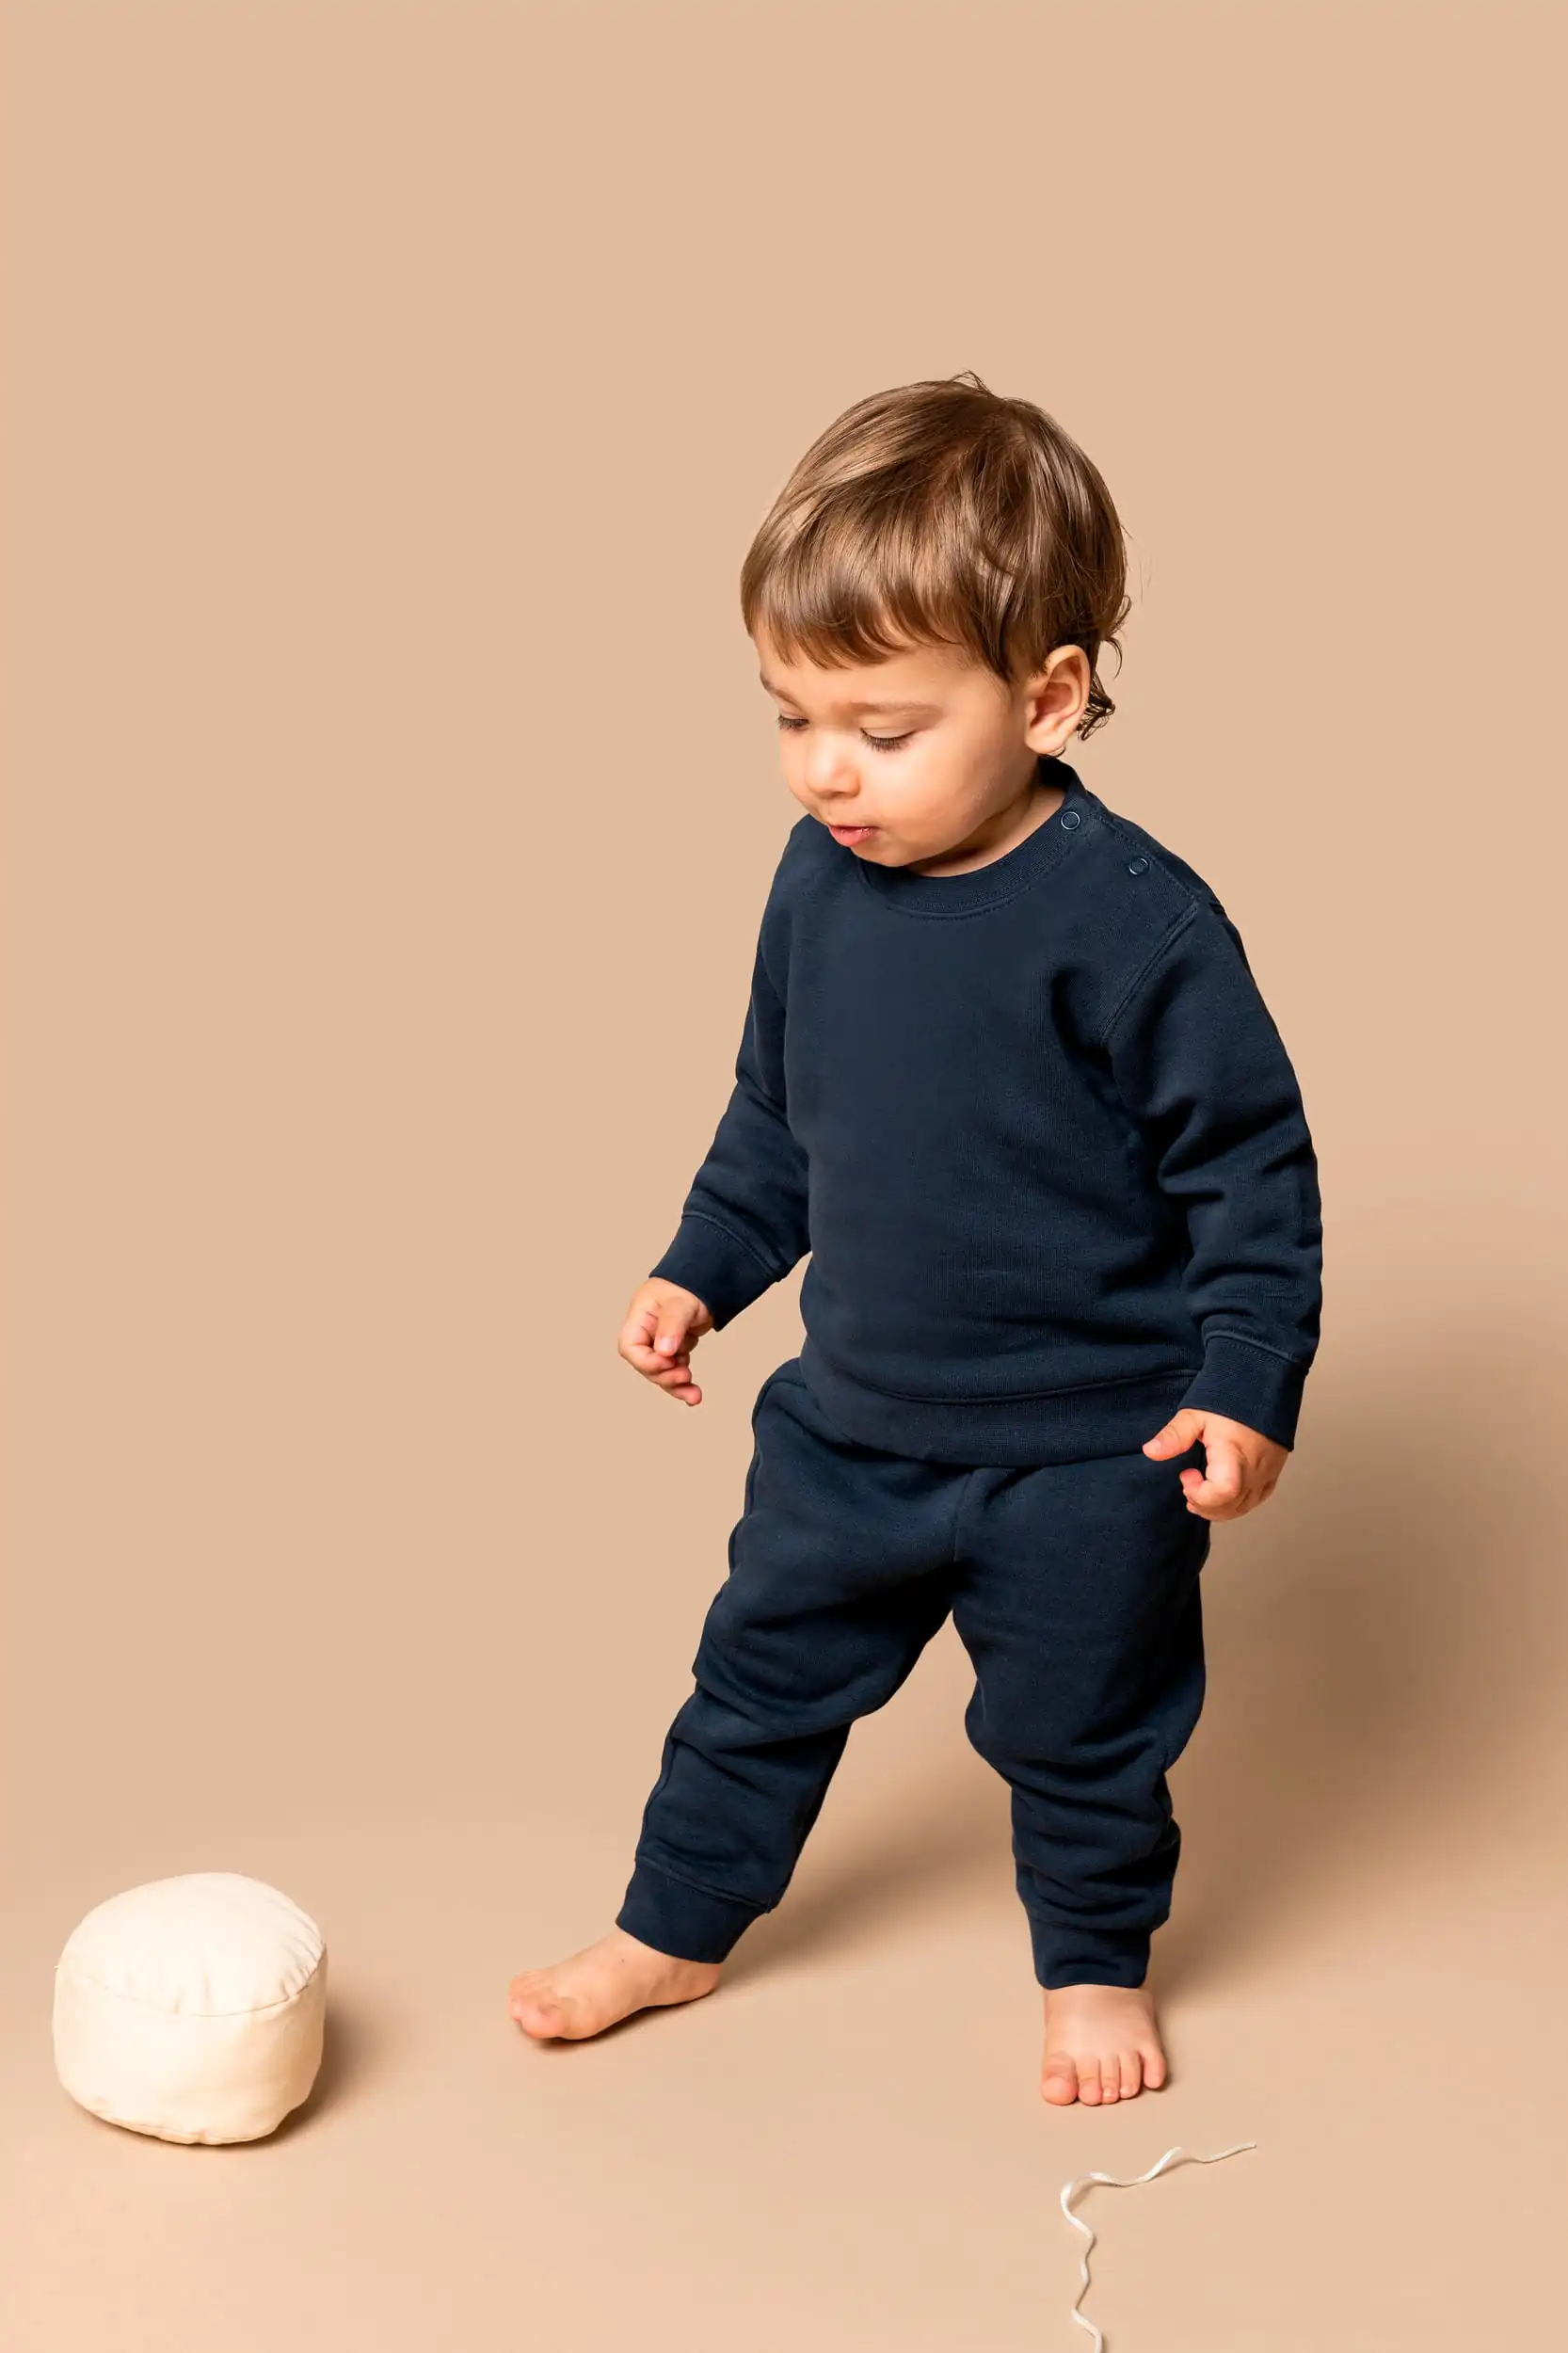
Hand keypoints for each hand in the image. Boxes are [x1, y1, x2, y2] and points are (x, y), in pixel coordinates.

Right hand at [619, 1279, 714, 1405]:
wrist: (706, 1282)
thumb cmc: (687, 1286)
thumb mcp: (680, 1303)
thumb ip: (672, 1325)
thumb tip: (664, 1351)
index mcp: (639, 1319)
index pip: (630, 1347)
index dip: (645, 1361)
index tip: (667, 1362)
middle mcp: (646, 1333)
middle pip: (646, 1365)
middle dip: (665, 1376)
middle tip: (685, 1376)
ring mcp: (659, 1343)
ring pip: (661, 1372)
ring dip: (677, 1385)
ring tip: (695, 1395)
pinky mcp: (674, 1350)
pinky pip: (675, 1371)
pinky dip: (684, 1383)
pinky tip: (694, 1395)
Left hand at [1141, 1407, 1287, 1521]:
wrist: (1263, 1381)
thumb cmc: (1230, 1396)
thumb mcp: (1195, 1414)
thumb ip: (1174, 1435)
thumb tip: (1150, 1451)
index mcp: (1234, 1454)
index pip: (1223, 1492)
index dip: (1201, 1494)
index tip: (1186, 1475)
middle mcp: (1254, 1468)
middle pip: (1231, 1506)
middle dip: (1204, 1504)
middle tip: (1188, 1485)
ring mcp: (1267, 1471)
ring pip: (1244, 1506)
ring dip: (1219, 1508)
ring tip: (1199, 1493)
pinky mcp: (1274, 1471)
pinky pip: (1257, 1499)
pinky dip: (1238, 1504)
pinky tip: (1223, 1496)